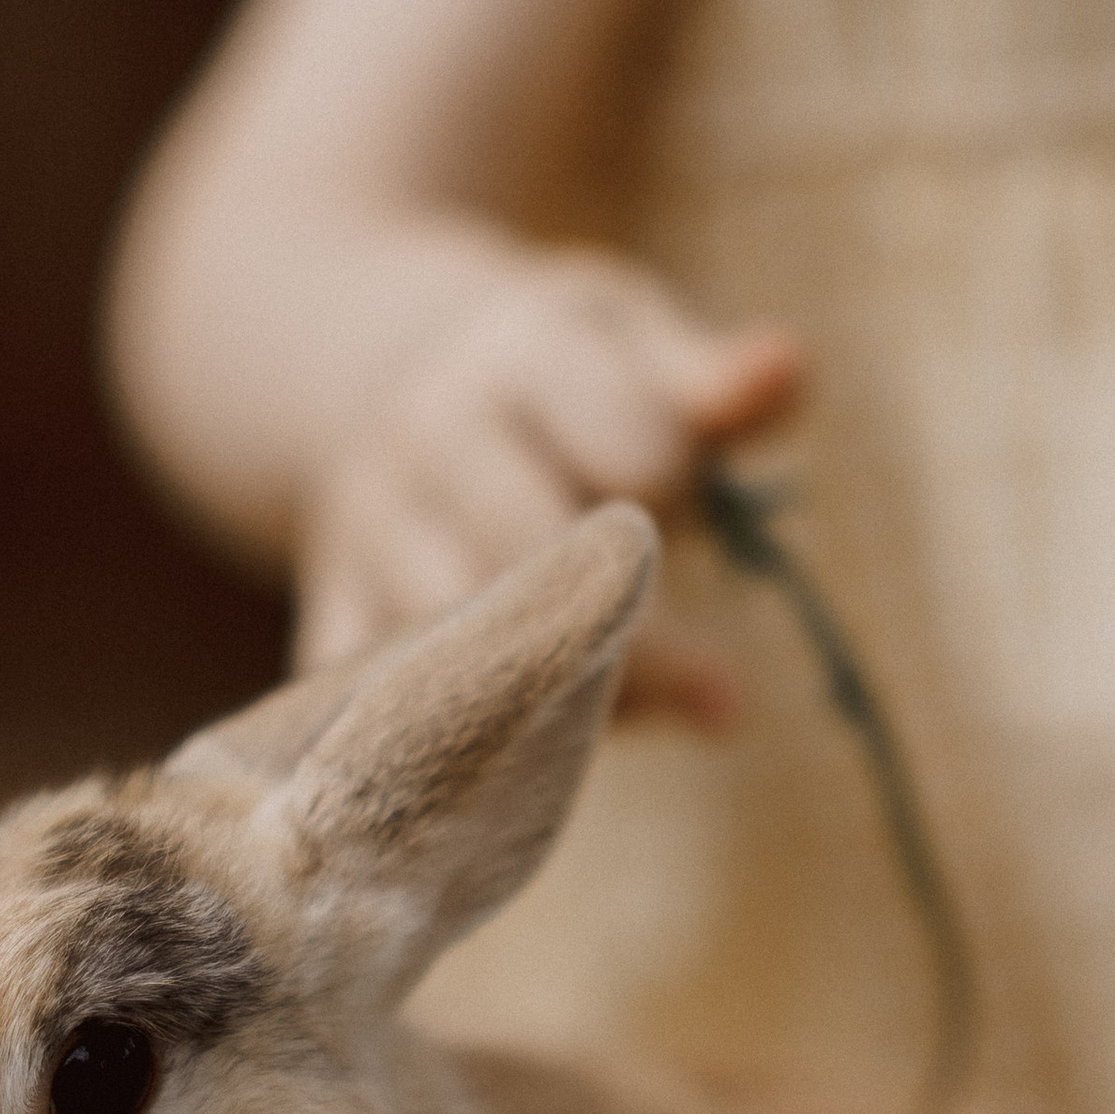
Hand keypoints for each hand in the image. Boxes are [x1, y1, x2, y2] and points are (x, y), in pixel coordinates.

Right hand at [294, 244, 800, 715]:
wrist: (360, 370)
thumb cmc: (549, 375)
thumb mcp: (627, 343)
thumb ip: (706, 383)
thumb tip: (785, 370)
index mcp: (521, 356)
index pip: (627, 446)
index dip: (673, 489)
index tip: (686, 508)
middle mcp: (429, 436)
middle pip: (532, 555)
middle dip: (640, 638)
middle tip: (720, 700)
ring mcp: (368, 527)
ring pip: (452, 642)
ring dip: (552, 700)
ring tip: (624, 719)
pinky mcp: (330, 602)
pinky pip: (371, 697)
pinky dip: (436, 745)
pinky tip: (518, 771)